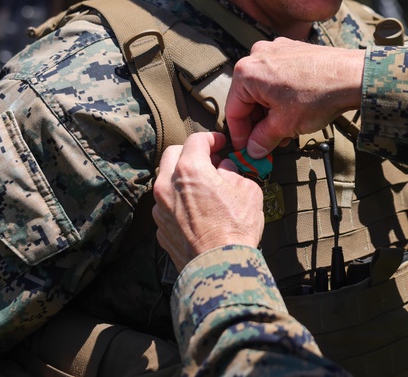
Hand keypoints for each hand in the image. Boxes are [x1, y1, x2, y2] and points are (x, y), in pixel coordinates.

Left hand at [153, 132, 264, 271]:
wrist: (219, 267)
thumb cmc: (236, 228)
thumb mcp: (247, 191)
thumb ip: (234, 173)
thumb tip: (225, 169)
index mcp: (190, 169)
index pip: (196, 140)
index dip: (212, 138)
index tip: (221, 144)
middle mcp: (167, 185)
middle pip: (173, 154)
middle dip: (190, 153)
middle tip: (209, 161)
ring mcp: (160, 208)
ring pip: (166, 181)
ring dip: (182, 178)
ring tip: (203, 188)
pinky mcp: (159, 228)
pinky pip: (167, 206)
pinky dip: (179, 202)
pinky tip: (197, 211)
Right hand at [225, 39, 364, 157]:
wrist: (353, 75)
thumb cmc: (317, 96)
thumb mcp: (284, 125)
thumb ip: (262, 139)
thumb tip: (253, 151)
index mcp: (246, 72)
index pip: (234, 111)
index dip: (240, 136)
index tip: (247, 151)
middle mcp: (257, 55)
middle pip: (247, 97)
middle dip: (258, 124)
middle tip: (269, 144)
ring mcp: (276, 49)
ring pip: (263, 88)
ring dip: (270, 112)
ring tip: (285, 131)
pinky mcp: (292, 49)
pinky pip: (278, 76)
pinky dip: (281, 95)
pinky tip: (295, 111)